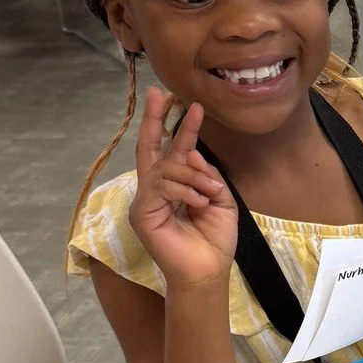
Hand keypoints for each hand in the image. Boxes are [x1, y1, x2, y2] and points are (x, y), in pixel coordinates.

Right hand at [128, 87, 238, 288]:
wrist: (208, 270)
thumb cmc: (213, 238)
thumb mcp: (220, 198)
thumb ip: (206, 173)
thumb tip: (188, 150)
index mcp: (175, 185)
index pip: (173, 150)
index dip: (179, 126)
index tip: (189, 103)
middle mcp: (155, 189)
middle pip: (150, 147)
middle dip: (155, 119)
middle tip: (160, 93)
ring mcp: (145, 201)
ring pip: (165, 167)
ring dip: (193, 175)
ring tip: (209, 193)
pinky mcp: (142, 213)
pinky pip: (162, 186)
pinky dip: (184, 190)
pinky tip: (198, 201)